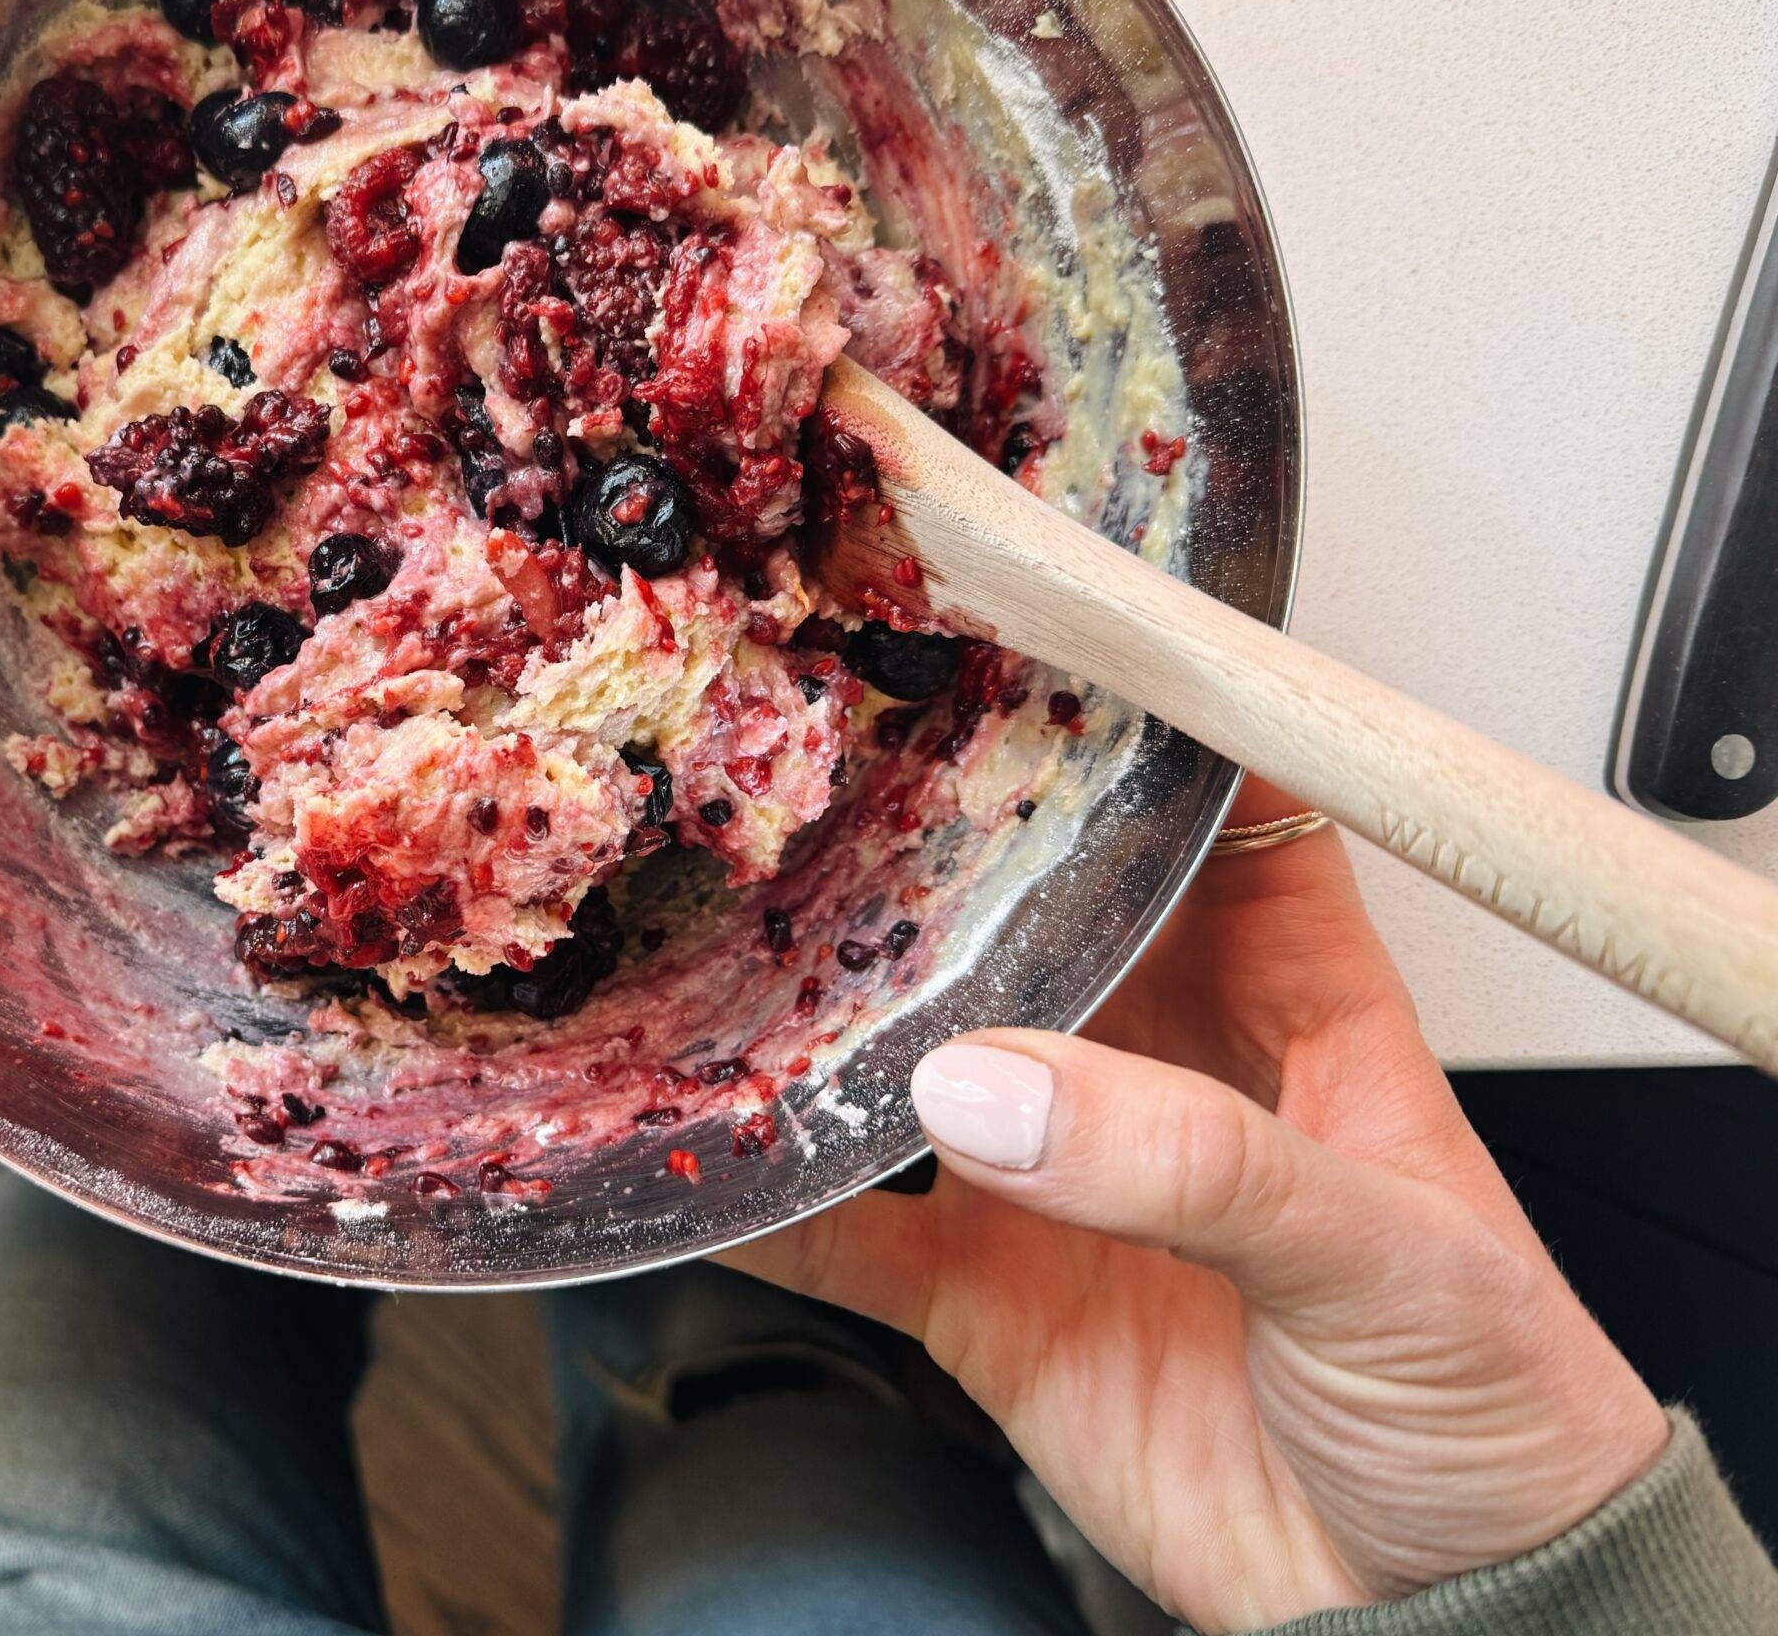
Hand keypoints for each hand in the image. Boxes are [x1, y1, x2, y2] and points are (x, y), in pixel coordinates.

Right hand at [730, 780, 1668, 1632]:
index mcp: (1296, 1013)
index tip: (1024, 666)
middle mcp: (1165, 1075)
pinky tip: (709, 1166)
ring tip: (734, 959)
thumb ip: (1198, 1162)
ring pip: (920, 1067)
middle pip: (1033, 925)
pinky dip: (777, 1207)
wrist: (1437, 1625)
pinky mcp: (996, 1304)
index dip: (1132, 742)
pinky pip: (857, 1240)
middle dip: (937, 864)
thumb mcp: (1387, 1253)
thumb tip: (998, 1086)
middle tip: (825, 797)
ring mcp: (1068, 1184)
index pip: (1216, 825)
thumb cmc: (1495, 1412)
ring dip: (831, 1028)